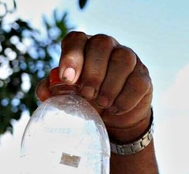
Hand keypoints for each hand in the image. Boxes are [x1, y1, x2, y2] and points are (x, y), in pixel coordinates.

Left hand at [36, 31, 152, 141]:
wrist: (113, 119)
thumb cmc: (85, 101)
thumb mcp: (66, 96)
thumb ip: (52, 91)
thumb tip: (45, 91)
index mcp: (83, 48)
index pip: (76, 40)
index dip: (71, 56)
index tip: (68, 79)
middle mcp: (106, 47)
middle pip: (101, 44)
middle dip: (93, 72)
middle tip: (87, 95)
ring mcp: (128, 59)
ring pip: (123, 59)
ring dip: (110, 84)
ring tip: (102, 104)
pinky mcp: (143, 77)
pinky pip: (138, 81)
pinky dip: (125, 98)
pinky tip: (115, 109)